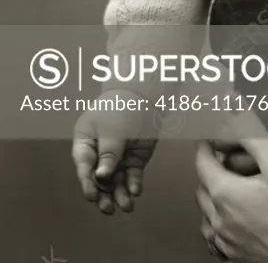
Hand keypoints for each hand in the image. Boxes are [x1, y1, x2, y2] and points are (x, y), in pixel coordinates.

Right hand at [72, 96, 156, 214]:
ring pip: (116, 183)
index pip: (85, 167)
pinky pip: (132, 177)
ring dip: (120, 195)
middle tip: (109, 208)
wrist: (144, 97)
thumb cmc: (120, 108)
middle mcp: (99, 156)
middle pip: (99, 180)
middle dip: (104, 195)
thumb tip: (102, 177)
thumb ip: (108, 153)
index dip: (87, 183)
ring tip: (127, 206)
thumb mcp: (111, 128)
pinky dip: (133, 185)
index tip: (92, 196)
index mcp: (85, 144)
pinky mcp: (134, 161)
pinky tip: (136, 191)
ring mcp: (117, 160)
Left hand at [196, 123, 267, 262]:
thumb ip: (251, 133)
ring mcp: (225, 242)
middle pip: (203, 188)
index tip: (211, 135)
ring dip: (215, 197)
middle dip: (213, 170)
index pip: (202, 162)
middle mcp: (218, 219)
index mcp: (224, 194)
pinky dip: (221, 221)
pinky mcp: (234, 256)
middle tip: (232, 160)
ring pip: (207, 214)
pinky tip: (240, 216)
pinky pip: (216, 236)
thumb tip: (234, 108)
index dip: (205, 145)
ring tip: (238, 188)